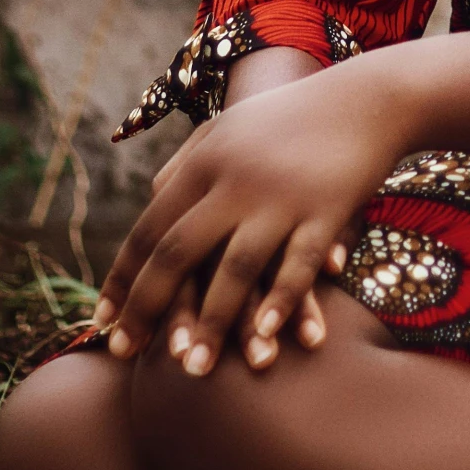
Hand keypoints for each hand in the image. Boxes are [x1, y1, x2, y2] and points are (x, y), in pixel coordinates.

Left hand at [148, 45, 337, 372]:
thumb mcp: (231, 127)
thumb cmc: (292, 117)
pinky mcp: (325, 211)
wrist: (367, 98)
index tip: (102, 322)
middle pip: (179, 252)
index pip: (150, 227)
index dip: (123, 276)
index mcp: (206, 159)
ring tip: (191, 371)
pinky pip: (296, 267)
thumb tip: (150, 199)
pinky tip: (264, 340)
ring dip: (212, 324)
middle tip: (125, 355)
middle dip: (148, 307)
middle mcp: (236, 178)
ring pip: (236, 270)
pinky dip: (279, 305)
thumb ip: (188, 162)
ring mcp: (282, 196)